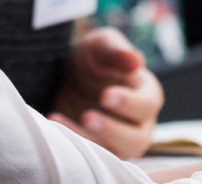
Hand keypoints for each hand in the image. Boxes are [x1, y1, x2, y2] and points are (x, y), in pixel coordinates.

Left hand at [48, 27, 163, 158]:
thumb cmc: (95, 59)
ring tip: (63, 126)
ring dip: (91, 142)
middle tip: (87, 117)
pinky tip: (54, 125)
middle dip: (112, 130)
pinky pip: (93, 157)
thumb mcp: (101, 45)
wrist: (72, 78)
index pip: (147, 104)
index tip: (105, 96)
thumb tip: (136, 61)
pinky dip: (74, 144)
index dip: (129, 102)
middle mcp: (140, 123)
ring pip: (115, 154)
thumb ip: (117, 51)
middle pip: (137, 138)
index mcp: (147, 93)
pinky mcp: (101, 153)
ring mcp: (121, 143)